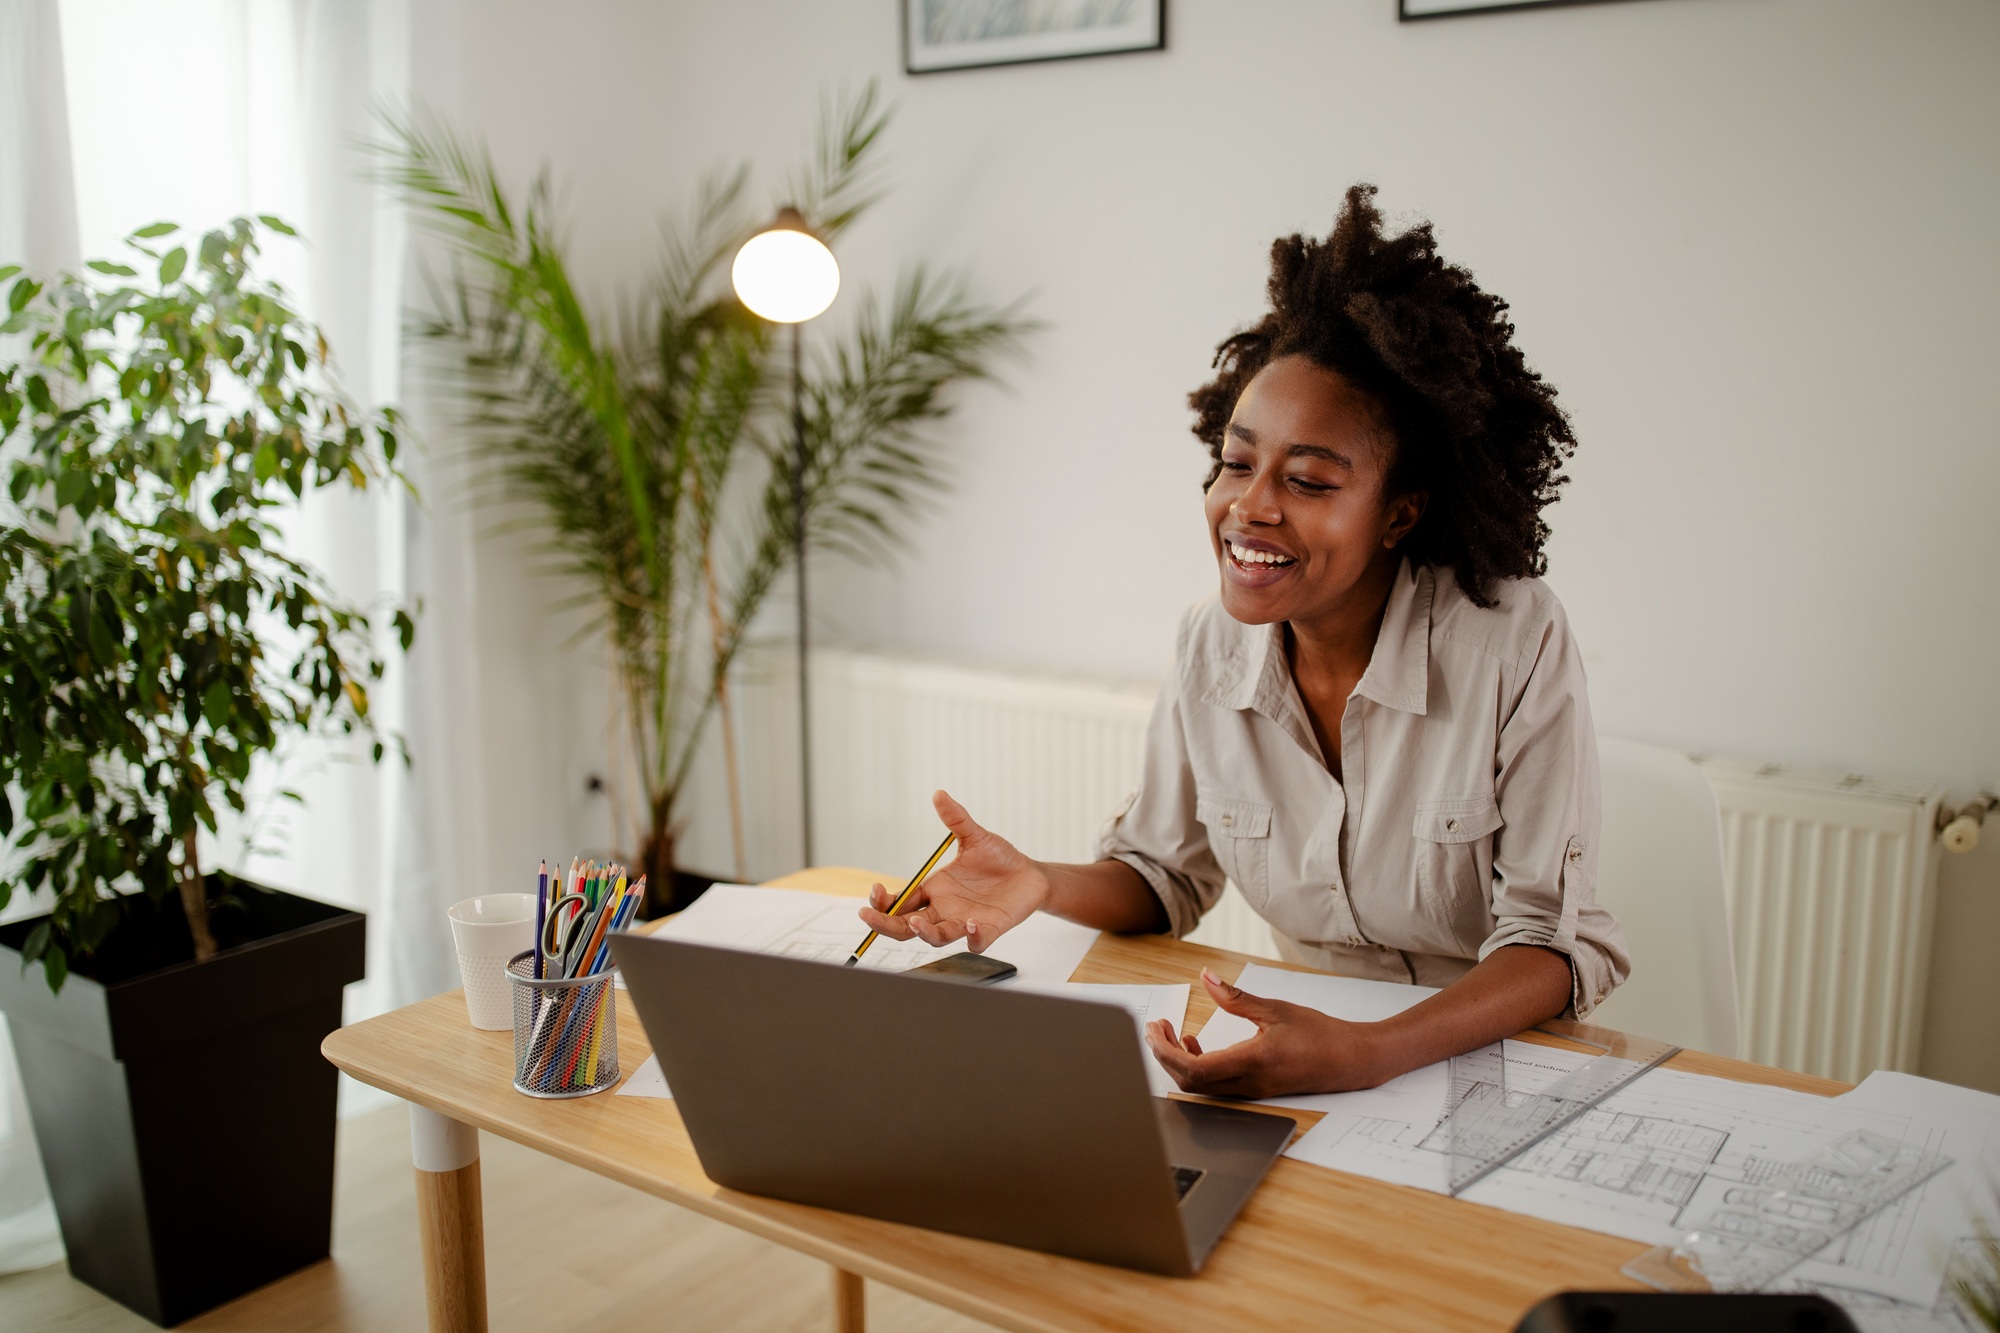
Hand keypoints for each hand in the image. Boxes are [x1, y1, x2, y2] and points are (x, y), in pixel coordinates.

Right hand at [856, 790, 1050, 952]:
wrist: (1029, 874)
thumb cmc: (998, 858)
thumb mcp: (975, 837)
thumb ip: (956, 819)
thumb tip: (939, 793)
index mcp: (934, 889)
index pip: (900, 903)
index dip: (883, 903)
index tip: (876, 891)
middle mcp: (944, 910)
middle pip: (906, 927)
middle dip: (885, 925)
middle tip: (867, 917)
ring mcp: (964, 922)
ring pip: (936, 937)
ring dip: (925, 933)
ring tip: (916, 923)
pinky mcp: (988, 930)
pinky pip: (975, 942)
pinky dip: (970, 938)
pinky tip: (970, 925)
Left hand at [1144, 969, 1389, 1098]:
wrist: (1351, 1060)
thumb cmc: (1319, 1033)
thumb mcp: (1275, 1008)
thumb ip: (1235, 996)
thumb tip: (1206, 977)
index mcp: (1252, 1061)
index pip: (1194, 1069)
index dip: (1166, 1052)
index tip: (1156, 1030)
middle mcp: (1248, 1083)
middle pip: (1190, 1082)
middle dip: (1165, 1055)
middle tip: (1158, 1028)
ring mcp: (1251, 1091)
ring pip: (1201, 1087)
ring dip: (1180, 1062)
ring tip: (1175, 1034)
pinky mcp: (1255, 1090)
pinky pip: (1215, 1086)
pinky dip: (1198, 1067)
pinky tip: (1199, 1045)